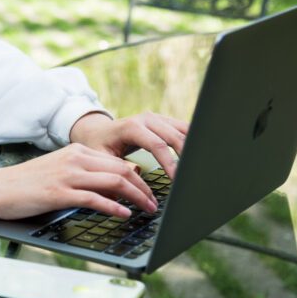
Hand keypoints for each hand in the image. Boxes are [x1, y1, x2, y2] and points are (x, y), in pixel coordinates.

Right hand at [0, 143, 158, 219]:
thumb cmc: (27, 184)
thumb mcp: (60, 172)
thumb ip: (85, 174)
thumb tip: (116, 185)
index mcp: (76, 151)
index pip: (117, 161)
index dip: (139, 177)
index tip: (150, 192)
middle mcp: (75, 159)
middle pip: (122, 169)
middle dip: (144, 187)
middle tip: (154, 203)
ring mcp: (67, 175)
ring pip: (114, 181)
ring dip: (136, 197)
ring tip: (147, 209)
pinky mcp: (59, 193)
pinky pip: (94, 198)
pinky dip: (114, 207)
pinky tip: (124, 214)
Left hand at [69, 112, 188, 178]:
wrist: (97, 131)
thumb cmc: (98, 146)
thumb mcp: (101, 158)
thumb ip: (117, 167)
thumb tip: (135, 177)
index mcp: (132, 127)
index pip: (157, 145)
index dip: (169, 163)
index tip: (177, 180)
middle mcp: (146, 119)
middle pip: (174, 136)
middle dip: (186, 157)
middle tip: (192, 177)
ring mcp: (156, 118)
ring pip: (182, 130)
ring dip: (192, 147)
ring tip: (199, 166)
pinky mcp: (162, 121)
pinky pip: (182, 128)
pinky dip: (191, 140)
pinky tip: (197, 154)